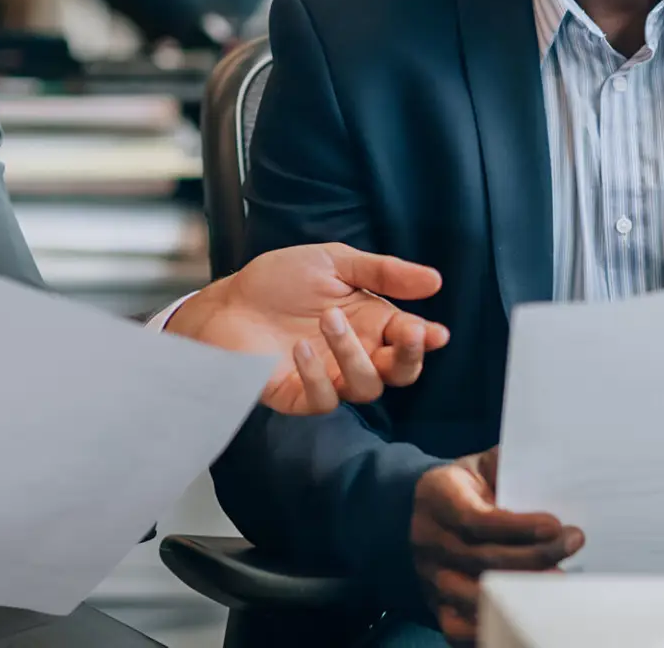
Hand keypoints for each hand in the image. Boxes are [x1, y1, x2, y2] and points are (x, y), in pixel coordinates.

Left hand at [166, 242, 451, 413]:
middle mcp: (355, 353)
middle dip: (410, 358)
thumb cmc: (279, 280)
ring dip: (354, 354)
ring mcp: (329, 377)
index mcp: (370, 322)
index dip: (425, 339)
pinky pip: (324, 400)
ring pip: (366, 387)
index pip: (408, 339)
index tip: (434, 333)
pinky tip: (300, 349)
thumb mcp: (333, 262)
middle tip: (407, 334)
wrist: (228, 301)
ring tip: (328, 319)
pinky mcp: (299, 396)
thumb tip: (435, 280)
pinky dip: (318, 376)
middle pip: (399, 373)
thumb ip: (382, 272)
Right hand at [411, 448, 583, 644]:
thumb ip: (503, 464)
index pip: (477, 519)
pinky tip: (528, 612)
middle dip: (535, 556)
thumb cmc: (463, 488)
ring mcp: (432, 578)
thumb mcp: (477, 465)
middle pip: (485, 559)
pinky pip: (460, 628)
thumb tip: (540, 467)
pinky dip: (494, 625)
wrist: (420, 513)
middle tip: (573, 545)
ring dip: (522, 592)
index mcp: (438, 499)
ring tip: (560, 582)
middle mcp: (430, 541)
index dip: (517, 526)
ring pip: (477, 596)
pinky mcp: (437, 607)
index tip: (555, 526)